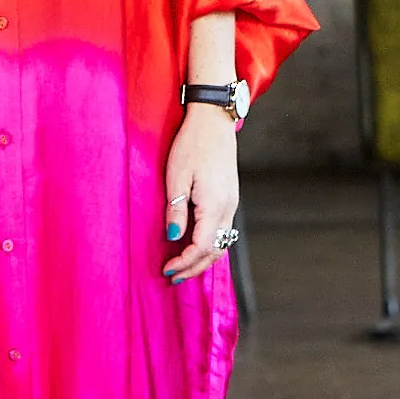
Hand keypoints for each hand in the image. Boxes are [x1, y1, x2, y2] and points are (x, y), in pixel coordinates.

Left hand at [162, 103, 238, 283]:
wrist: (213, 121)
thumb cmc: (192, 144)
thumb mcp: (176, 177)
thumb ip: (176, 210)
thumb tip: (174, 237)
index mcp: (215, 205)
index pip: (202, 247)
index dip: (184, 262)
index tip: (167, 269)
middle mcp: (228, 208)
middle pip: (216, 250)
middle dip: (194, 268)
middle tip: (174, 277)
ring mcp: (232, 203)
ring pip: (223, 242)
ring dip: (204, 258)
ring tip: (184, 266)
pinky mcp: (230, 197)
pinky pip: (223, 230)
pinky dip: (211, 245)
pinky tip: (197, 246)